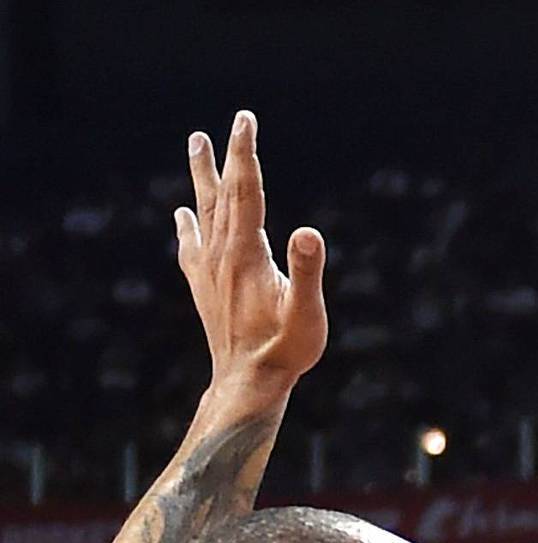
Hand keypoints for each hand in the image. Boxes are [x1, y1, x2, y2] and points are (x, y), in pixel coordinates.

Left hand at [176, 111, 326, 397]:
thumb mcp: (307, 314)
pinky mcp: (204, 287)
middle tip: (223, 126)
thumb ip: (308, 272)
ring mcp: (209, 270)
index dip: (245, 153)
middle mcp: (222, 254)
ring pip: (203, 211)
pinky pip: (191, 245)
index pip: (246, 190)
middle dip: (226, 157)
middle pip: (220, 194)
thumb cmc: (285, 350)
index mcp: (247, 252)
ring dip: (202, 178)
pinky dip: (187, 225)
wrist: (247, 382)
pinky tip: (183, 217)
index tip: (244, 120)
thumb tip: (310, 232)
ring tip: (196, 147)